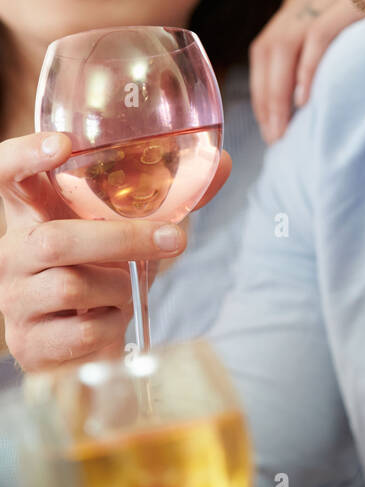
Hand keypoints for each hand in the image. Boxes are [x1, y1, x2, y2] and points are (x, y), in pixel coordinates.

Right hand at [0, 132, 230, 370]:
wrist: (81, 335)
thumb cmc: (101, 267)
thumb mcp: (125, 227)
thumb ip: (169, 196)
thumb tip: (222, 162)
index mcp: (30, 213)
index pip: (5, 172)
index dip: (24, 156)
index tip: (62, 144)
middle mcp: (11, 252)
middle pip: (52, 241)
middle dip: (122, 240)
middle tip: (173, 239)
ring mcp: (14, 299)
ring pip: (71, 287)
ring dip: (121, 287)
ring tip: (130, 286)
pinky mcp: (30, 342)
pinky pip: (82, 330)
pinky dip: (115, 323)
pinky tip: (115, 315)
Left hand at [249, 0, 363, 143]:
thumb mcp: (356, 22)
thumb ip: (330, 40)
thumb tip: (306, 93)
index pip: (267, 43)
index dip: (261, 86)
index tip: (268, 121)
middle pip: (269, 46)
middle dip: (265, 96)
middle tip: (274, 134)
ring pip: (284, 44)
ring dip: (277, 93)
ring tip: (283, 128)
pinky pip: (318, 36)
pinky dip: (307, 70)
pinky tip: (305, 99)